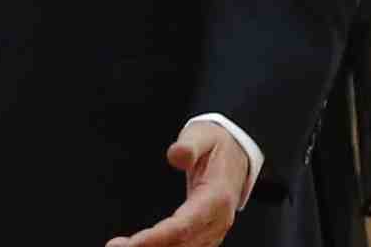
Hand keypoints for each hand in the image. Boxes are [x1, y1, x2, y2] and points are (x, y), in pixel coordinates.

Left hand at [106, 121, 248, 246]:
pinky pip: (186, 246)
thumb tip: (175, 154)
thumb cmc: (216, 144)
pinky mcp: (206, 231)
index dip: (159, 237)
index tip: (134, 243)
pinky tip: (140, 246)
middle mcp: (218, 220)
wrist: (237, 152)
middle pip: (182, 243)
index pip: (185, 225)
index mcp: (217, 198)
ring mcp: (214, 229)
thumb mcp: (202, 135)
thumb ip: (189, 145)